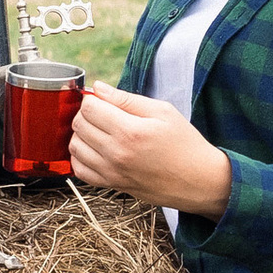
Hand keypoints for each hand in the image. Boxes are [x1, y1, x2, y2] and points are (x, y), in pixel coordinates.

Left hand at [67, 84, 232, 217]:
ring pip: (74, 147)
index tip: (104, 100)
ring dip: (81, 134)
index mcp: (130, 131)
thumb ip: (126, 99)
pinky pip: (79, 170)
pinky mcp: (112, 185)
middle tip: (104, 113)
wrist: (198, 180)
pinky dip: (81, 157)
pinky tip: (95, 149)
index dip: (93, 99)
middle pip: (78, 125)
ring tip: (100, 130)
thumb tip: (98, 88)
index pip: (88, 108)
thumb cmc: (184, 143)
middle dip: (86, 114)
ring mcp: (112, 172)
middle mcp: (116, 153)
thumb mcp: (163, 111)